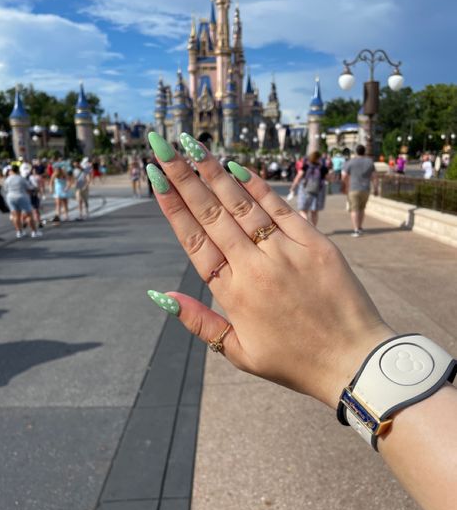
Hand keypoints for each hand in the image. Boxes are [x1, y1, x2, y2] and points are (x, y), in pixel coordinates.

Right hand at [146, 133, 393, 409]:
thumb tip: (161, 294)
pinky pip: (281, 208)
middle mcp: (255, 267)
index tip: (156, 179)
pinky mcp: (315, 244)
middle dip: (184, 178)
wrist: (352, 361)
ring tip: (193, 148)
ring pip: (242, 205)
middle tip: (164, 148)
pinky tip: (237, 166)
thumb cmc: (293, 361)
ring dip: (215, 174)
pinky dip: (258, 186)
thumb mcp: (239, 352)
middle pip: (212, 215)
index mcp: (233, 294)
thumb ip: (199, 321)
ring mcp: (286, 252)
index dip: (173, 207)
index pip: (194, 241)